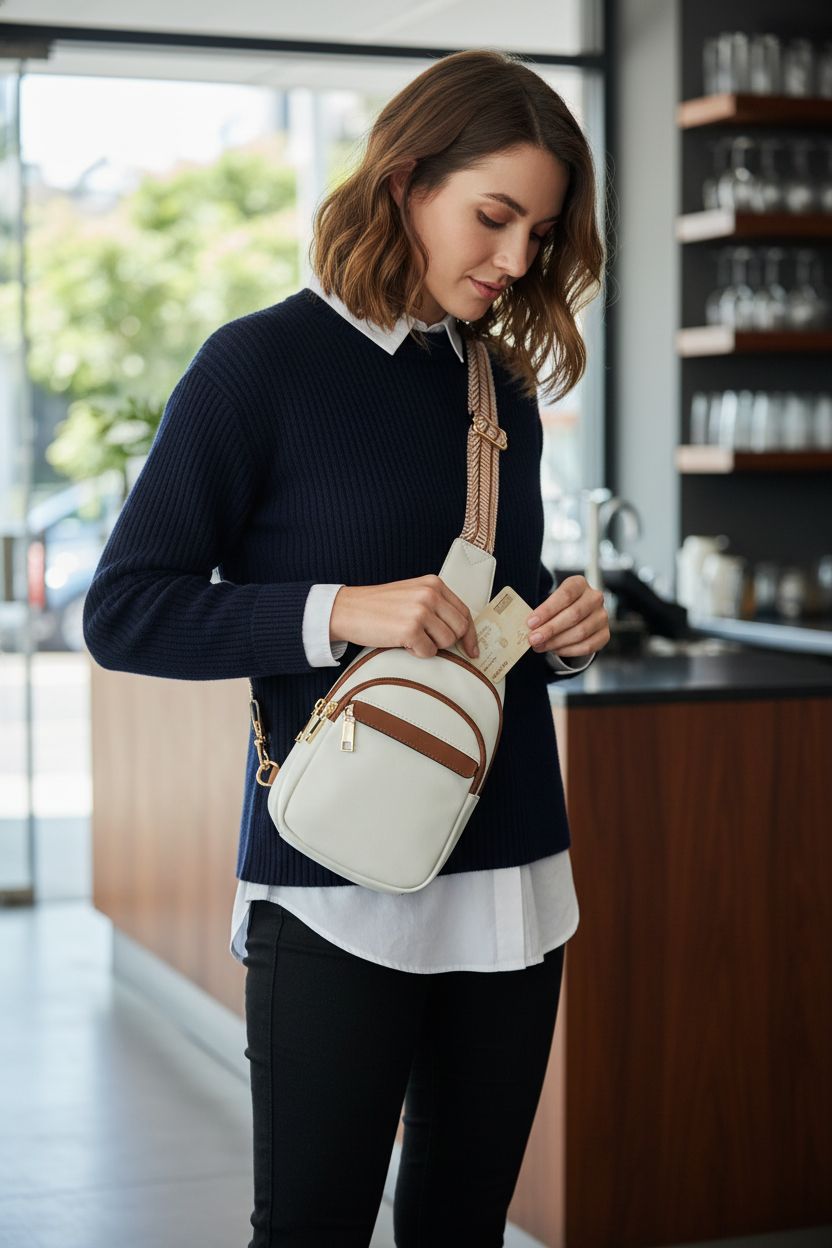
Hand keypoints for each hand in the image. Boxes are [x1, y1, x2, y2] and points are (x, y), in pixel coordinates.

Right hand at [330, 576, 479, 659]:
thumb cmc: (378, 606)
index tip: (473, 650)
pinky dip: (417, 653)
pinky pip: (429, 652)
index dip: (471, 634)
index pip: (464, 612)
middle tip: (427, 641)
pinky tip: (402, 642)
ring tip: (410, 637)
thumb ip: (436, 605)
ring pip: (446, 642)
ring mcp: (421, 611)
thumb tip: (461, 630)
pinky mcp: (410, 629)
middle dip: (447, 641)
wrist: (347, 610)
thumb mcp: (412, 595)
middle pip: (459, 629)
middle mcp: (430, 594)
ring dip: (430, 646)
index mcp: (433, 583)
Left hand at [526, 575, 609, 659]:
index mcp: (580, 584)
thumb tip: (529, 628)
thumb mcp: (551, 601)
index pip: (566, 595)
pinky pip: (587, 646)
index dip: (547, 610)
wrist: (577, 615)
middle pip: (574, 615)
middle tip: (533, 638)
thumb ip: (542, 612)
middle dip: (550, 629)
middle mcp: (594, 598)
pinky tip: (554, 650)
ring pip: (580, 632)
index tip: (531, 622)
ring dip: (557, 642)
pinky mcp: (604, 634)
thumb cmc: (559, 606)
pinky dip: (568, 650)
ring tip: (540, 646)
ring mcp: (602, 617)